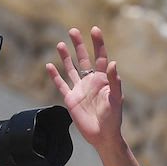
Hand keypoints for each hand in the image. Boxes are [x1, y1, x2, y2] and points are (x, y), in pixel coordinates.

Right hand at [46, 26, 123, 151]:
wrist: (103, 135)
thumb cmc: (113, 118)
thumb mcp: (116, 98)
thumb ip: (113, 81)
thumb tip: (112, 63)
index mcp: (103, 79)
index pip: (100, 57)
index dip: (97, 43)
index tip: (94, 30)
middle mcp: (90, 81)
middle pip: (84, 58)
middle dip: (79, 45)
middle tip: (73, 31)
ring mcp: (80, 89)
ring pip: (71, 69)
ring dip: (66, 57)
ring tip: (60, 43)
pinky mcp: (70, 99)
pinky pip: (61, 84)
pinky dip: (55, 75)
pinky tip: (49, 65)